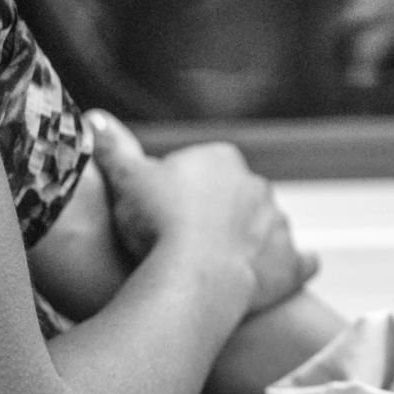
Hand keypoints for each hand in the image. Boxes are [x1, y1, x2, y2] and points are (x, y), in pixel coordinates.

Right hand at [87, 111, 317, 313]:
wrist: (194, 275)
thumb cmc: (157, 224)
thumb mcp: (126, 179)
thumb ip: (114, 148)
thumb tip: (93, 118)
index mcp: (222, 160)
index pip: (203, 169)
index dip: (181, 192)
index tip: (161, 213)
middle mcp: (259, 187)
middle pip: (235, 198)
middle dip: (216, 215)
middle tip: (184, 240)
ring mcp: (279, 225)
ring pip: (266, 228)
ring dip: (249, 241)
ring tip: (217, 264)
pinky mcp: (292, 263)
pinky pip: (300, 261)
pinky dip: (291, 266)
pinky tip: (280, 274)